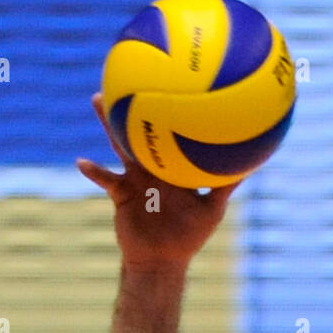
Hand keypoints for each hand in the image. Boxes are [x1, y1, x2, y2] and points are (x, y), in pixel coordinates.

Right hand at [77, 93, 241, 269]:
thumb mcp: (212, 211)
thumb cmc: (189, 237)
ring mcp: (134, 177)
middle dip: (135, 102)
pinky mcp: (119, 193)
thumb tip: (251, 166)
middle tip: (127, 72)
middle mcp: (152, 166)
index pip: (170, 130)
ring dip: (108, 123)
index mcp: (172, 165)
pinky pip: (105, 180)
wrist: (162, 260)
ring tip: (97, 99)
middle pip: (141, 128)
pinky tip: (81, 161)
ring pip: (119, 144)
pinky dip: (94, 172)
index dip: (167, 107)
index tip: (169, 77)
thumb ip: (226, 187)